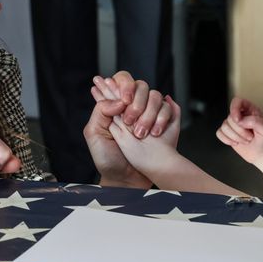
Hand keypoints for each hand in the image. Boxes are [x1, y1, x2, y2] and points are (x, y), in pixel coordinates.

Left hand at [83, 71, 175, 186]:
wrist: (126, 179)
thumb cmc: (108, 160)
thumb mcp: (94, 134)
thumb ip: (101, 112)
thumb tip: (118, 101)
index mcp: (112, 108)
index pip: (119, 82)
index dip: (122, 84)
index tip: (123, 99)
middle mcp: (130, 108)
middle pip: (140, 86)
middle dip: (136, 100)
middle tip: (129, 121)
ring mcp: (146, 115)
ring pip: (155, 97)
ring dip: (149, 112)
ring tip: (140, 132)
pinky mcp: (159, 123)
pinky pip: (168, 110)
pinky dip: (164, 117)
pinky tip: (156, 130)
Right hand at [216, 97, 262, 165]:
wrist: (262, 153)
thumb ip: (254, 121)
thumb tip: (240, 120)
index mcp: (250, 110)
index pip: (237, 101)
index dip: (234, 109)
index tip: (238, 120)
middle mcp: (240, 115)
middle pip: (230, 118)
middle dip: (240, 131)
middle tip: (250, 137)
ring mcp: (232, 124)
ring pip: (224, 127)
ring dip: (235, 137)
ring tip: (246, 140)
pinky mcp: (227, 133)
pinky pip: (219, 133)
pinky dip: (227, 140)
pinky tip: (236, 143)